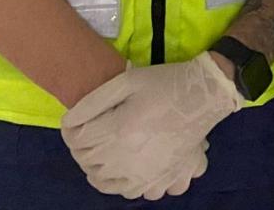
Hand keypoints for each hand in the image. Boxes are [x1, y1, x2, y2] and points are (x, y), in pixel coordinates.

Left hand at [60, 51, 240, 199]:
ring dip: (96, 166)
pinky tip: (122, 167)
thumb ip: (93, 101)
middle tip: (90, 131)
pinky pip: (126, 192)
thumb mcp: (128, 80)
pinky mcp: (159, 178)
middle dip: (82, 146)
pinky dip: (117, 182)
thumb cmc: (166, 83)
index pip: (76, 138)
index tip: (76, 120)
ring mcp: (144, 172)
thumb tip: (68, 122)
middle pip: (87, 160)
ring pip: (103, 180)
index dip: (71, 128)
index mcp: (119, 130)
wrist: (205, 95)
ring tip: (104, 149)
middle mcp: (128, 157)